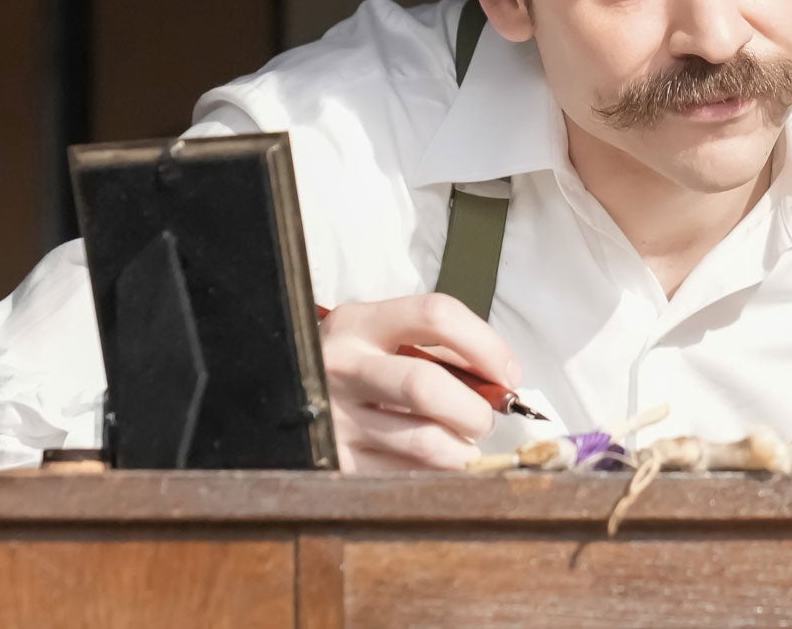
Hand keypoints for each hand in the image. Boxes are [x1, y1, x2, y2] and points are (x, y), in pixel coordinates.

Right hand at [320, 293, 519, 472]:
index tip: (510, 375)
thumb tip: (504, 384)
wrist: (282, 395)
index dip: (485, 346)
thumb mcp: (384, 339)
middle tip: (484, 421)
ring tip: (462, 446)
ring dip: (461, 451)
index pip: (436, 315)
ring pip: (422, 442)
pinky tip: (434, 466)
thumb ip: (439, 351)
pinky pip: (404, 476)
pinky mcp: (333, 462)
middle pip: (425, 386)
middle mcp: (341, 365)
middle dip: (473, 411)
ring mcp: (333, 417)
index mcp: (360, 322)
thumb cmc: (358, 368)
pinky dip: (434, 475)